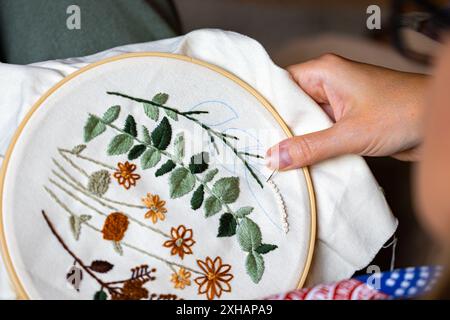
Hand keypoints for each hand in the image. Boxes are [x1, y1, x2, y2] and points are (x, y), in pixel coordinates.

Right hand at [266, 54, 427, 169]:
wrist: (440, 123)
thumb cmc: (403, 113)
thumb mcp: (350, 133)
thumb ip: (310, 147)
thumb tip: (274, 158)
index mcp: (324, 72)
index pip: (281, 85)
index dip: (266, 106)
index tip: (250, 129)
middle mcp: (328, 84)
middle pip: (292, 106)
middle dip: (280, 129)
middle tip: (260, 151)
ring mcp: (338, 103)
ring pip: (306, 122)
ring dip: (297, 141)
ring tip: (275, 161)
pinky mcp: (347, 120)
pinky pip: (321, 132)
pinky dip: (313, 146)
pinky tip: (300, 162)